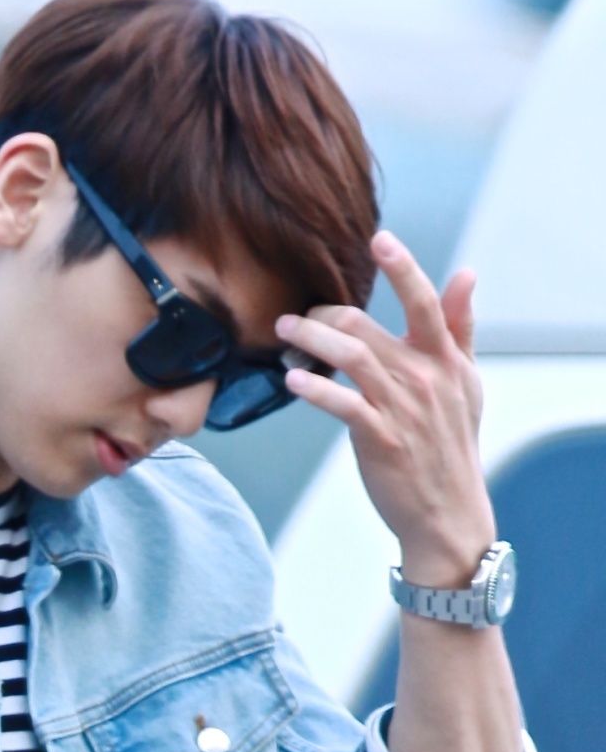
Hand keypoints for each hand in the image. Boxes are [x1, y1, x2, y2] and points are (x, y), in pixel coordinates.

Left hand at [276, 231, 495, 584]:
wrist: (447, 513)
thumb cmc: (450, 445)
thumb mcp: (465, 383)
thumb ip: (461, 326)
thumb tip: (467, 273)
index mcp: (445, 359)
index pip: (426, 302)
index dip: (403, 267)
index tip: (379, 238)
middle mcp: (425, 377)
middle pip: (366, 326)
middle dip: (324, 315)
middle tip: (296, 320)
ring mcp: (402, 408)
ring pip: (350, 356)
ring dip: (310, 340)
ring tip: (284, 335)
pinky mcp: (379, 438)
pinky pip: (343, 404)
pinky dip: (315, 389)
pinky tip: (293, 382)